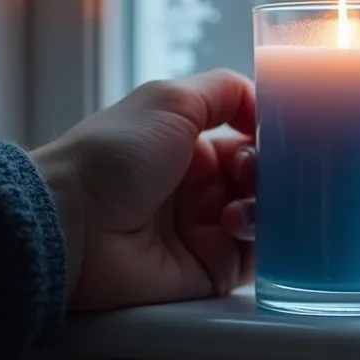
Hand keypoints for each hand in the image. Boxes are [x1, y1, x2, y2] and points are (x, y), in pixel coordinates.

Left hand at [31, 69, 259, 310]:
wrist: (73, 223)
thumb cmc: (112, 156)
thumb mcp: (171, 100)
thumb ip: (226, 91)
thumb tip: (265, 101)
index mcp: (191, 146)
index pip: (251, 139)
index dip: (271, 136)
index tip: (287, 134)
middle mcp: (202, 187)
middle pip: (266, 177)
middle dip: (273, 170)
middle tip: (256, 170)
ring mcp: (208, 228)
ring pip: (268, 214)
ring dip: (266, 203)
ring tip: (238, 202)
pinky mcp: (212, 267)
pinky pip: (258, 255)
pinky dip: (262, 239)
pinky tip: (235, 225)